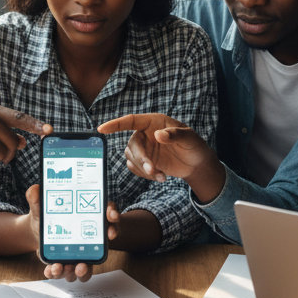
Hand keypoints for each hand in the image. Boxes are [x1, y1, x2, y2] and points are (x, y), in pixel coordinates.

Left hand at [36, 189, 120, 282]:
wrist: (38, 232)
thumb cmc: (47, 217)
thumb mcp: (42, 208)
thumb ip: (37, 199)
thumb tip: (34, 189)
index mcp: (90, 216)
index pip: (109, 213)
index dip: (113, 214)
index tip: (110, 216)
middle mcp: (92, 234)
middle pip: (105, 242)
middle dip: (102, 249)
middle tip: (89, 253)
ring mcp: (84, 251)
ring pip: (90, 263)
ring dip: (82, 270)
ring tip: (68, 268)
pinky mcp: (72, 262)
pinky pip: (72, 271)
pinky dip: (62, 273)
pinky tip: (52, 269)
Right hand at [97, 114, 224, 204]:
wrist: (195, 163)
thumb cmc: (194, 145)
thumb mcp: (189, 138)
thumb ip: (175, 135)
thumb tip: (157, 135)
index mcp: (154, 122)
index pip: (131, 120)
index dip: (116, 124)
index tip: (101, 129)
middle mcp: (145, 134)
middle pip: (132, 145)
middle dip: (140, 159)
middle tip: (152, 170)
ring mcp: (143, 148)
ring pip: (131, 158)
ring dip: (143, 169)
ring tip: (162, 176)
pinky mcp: (144, 161)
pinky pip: (135, 168)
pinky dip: (145, 176)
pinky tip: (161, 177)